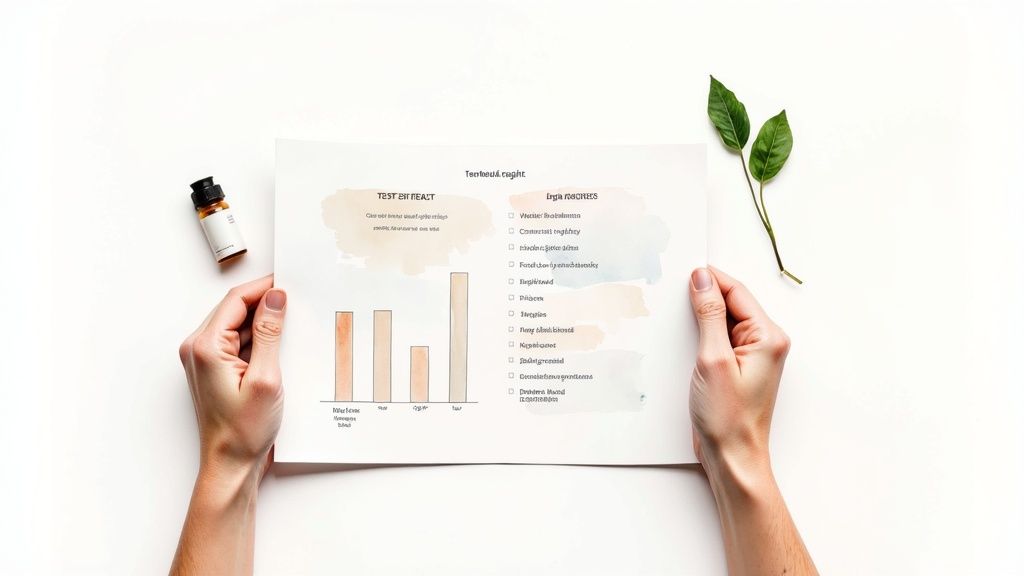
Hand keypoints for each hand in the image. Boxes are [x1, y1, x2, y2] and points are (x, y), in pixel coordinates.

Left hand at [172, 275, 286, 574]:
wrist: (231, 464)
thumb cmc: (244, 431)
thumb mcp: (266, 378)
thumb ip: (269, 333)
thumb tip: (275, 298)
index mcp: (205, 346)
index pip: (236, 300)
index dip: (265, 288)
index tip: (290, 283)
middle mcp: (198, 349)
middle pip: (235, 309)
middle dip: (265, 302)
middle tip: (298, 301)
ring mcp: (204, 359)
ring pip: (237, 324)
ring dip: (263, 322)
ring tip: (293, 327)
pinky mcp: (214, 369)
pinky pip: (237, 342)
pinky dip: (258, 339)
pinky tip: (280, 346)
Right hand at [688, 267, 788, 484]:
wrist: (732, 458)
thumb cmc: (728, 417)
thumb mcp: (713, 359)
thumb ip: (709, 314)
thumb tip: (702, 279)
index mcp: (768, 336)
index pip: (737, 292)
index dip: (709, 278)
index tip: (682, 270)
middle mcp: (765, 343)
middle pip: (731, 303)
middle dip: (703, 295)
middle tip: (670, 289)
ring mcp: (752, 356)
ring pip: (722, 321)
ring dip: (699, 316)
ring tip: (673, 314)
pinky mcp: (737, 369)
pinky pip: (718, 340)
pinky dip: (700, 335)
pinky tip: (681, 337)